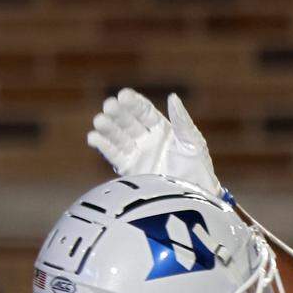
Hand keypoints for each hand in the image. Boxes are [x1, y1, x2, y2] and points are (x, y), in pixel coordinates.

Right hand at [88, 88, 223, 197]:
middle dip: (118, 113)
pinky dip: (104, 146)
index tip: (123, 96)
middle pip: (128, 122)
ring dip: (108, 128)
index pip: (144, 111)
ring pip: (118, 137)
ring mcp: (137, 154)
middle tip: (108, 106)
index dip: (133, 103)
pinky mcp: (130, 171)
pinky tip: (93, 138)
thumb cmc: (198, 168)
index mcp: (162, 128)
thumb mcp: (193, 142)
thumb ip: (182, 121)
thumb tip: (172, 97)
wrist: (194, 197)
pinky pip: (114, 156)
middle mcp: (146, 138)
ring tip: (99, 121)